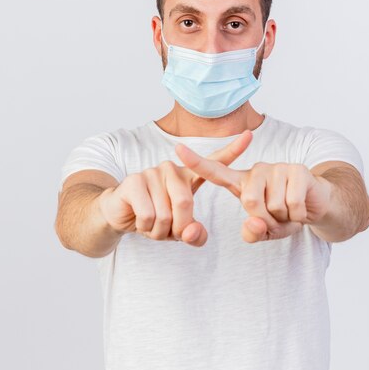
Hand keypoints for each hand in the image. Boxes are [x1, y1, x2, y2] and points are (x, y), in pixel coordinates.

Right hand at [98, 130, 253, 246]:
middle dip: (176, 228)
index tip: (250, 134)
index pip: (214, 162)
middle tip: (167, 232)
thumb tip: (193, 232)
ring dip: (158, 231)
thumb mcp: (178, 230)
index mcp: (187, 177)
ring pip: (165, 214)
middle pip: (185, 204)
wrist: (118, 214)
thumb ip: (194, 234)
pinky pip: (148, 216)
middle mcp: (171, 169)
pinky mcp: (133, 181)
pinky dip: (145, 228)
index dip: (233, 149)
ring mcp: (151, 172)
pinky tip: (139, 220)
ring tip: (151, 224)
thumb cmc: (153, 218)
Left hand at [175, 145, 333, 242]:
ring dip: (284, 218)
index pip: (215, 172)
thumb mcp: (267, 230)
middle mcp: (257, 171)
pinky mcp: (298, 170)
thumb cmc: (287, 214)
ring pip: (272, 205)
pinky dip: (298, 215)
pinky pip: (292, 204)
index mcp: (243, 183)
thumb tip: (254, 222)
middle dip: (265, 219)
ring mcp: (277, 167)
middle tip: (277, 217)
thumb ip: (254, 232)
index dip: (196, 162)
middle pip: (249, 201)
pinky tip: (302, 208)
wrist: (319, 206)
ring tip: (290, 210)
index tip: (177, 148)